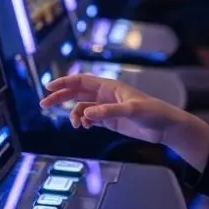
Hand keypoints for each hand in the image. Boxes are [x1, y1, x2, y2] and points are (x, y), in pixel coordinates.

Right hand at [40, 75, 208, 169]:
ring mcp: (106, 107)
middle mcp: (105, 95)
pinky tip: (86, 127)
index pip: (82, 81)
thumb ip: (108, 112)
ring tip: (77, 125)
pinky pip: (89, 118)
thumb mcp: (132, 110)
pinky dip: (84, 121)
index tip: (48, 87)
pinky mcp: (110, 120)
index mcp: (109, 86)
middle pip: (76, 93)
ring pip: (81, 107)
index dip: (64, 82)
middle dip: (60, 97)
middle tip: (43, 104)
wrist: (165, 126)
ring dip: (74, 115)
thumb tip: (87, 114)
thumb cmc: (153, 112)